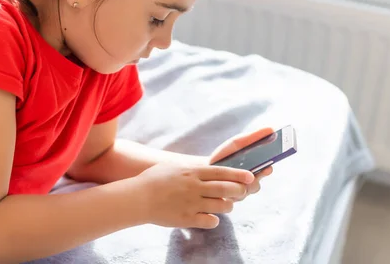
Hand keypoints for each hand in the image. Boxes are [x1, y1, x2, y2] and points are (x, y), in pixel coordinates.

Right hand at [134, 162, 254, 228]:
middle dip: (239, 191)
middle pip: (226, 189)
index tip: (251, 177)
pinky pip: (210, 221)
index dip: (239, 175)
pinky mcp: (187, 218)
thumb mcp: (175, 167)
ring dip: (228, 206)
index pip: (222, 172)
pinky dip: (213, 220)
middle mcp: (194, 187)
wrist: (138, 197)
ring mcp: (192, 203)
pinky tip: (209, 217)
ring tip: (225, 205)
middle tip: (242, 192)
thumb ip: (192, 169)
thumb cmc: (154, 179)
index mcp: (192, 172)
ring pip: (222, 206)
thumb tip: (208, 169)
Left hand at [208, 127, 274, 200]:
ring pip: (242, 192)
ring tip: (233, 176)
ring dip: (239, 184)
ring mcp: (236, 194)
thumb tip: (271, 129)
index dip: (267, 170)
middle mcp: (247, 185)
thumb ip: (253, 137)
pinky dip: (227, 188)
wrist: (203, 167)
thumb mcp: (237, 144)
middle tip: (249, 173)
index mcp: (253, 172)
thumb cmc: (224, 155)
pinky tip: (222, 182)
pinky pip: (229, 197)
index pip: (265, 173)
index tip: (268, 166)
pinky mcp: (225, 200)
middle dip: (253, 180)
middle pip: (255, 185)